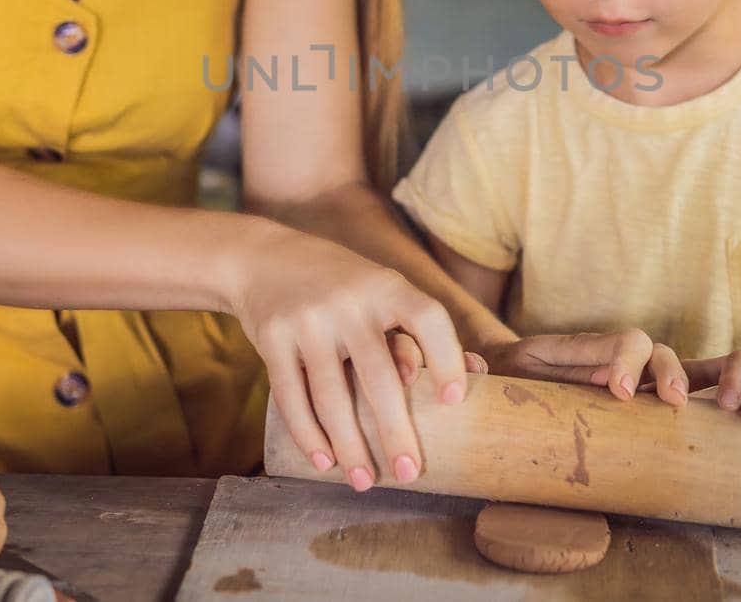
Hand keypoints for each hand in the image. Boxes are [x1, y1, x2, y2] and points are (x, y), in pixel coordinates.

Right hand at [230, 226, 470, 491]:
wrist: (264, 258)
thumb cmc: (342, 285)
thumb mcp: (381, 289)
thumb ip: (418, 328)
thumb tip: (476, 374)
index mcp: (387, 287)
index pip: (427, 318)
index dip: (446, 357)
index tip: (453, 401)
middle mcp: (350, 301)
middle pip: (379, 376)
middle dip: (395, 432)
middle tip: (409, 473)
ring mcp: (309, 319)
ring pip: (332, 396)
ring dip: (350, 446)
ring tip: (364, 481)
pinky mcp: (273, 336)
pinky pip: (291, 396)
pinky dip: (308, 434)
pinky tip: (324, 461)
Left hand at [479, 329, 690, 406]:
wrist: (503, 379)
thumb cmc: (503, 382)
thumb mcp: (497, 375)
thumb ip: (487, 371)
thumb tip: (471, 366)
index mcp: (580, 349)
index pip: (619, 341)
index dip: (626, 362)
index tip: (619, 393)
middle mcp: (608, 356)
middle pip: (650, 347)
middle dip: (664, 370)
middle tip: (667, 401)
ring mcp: (625, 373)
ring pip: (666, 364)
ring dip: (686, 379)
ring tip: (687, 409)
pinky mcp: (635, 393)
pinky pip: (673, 384)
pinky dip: (700, 386)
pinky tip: (725, 405)